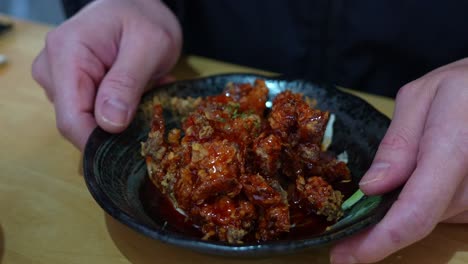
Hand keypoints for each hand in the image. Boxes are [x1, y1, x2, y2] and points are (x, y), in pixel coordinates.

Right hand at [32, 0, 180, 150]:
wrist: (138, 6)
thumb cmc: (144, 18)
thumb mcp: (148, 45)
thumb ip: (127, 83)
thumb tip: (109, 124)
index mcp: (68, 54)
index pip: (71, 119)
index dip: (99, 143)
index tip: (130, 148)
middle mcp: (54, 68)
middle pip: (78, 122)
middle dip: (117, 126)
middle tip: (150, 104)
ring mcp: (60, 79)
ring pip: (88, 121)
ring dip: (122, 115)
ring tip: (146, 89)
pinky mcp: (71, 86)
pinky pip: (93, 113)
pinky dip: (120, 109)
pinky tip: (137, 90)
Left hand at [330, 58, 467, 262]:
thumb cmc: (464, 85)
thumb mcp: (422, 97)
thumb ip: (398, 143)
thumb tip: (371, 188)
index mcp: (453, 150)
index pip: (415, 213)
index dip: (378, 242)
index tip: (344, 257)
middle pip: (419, 219)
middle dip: (379, 226)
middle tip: (346, 224)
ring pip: (432, 218)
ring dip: (402, 208)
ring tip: (387, 183)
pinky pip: (445, 210)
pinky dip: (422, 201)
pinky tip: (414, 180)